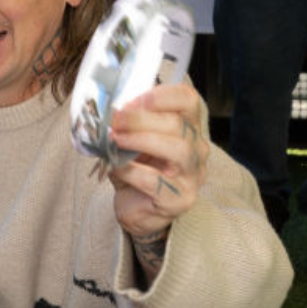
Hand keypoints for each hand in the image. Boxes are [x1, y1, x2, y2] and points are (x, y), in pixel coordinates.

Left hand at [107, 83, 209, 238]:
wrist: (138, 211)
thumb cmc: (137, 171)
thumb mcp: (132, 142)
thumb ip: (128, 125)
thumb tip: (110, 111)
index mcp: (188, 128)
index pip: (187, 100)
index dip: (160, 96)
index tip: (131, 100)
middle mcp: (196, 149)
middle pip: (178, 124)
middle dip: (141, 119)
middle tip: (115, 119)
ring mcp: (192, 175)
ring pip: (178, 148)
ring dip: (142, 140)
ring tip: (116, 139)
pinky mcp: (180, 199)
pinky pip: (156, 181)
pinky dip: (132, 171)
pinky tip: (116, 167)